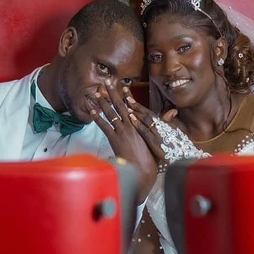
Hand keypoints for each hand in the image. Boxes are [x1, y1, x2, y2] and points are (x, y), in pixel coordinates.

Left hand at [89, 82, 157, 201]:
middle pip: (120, 106)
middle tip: (107, 82)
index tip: (124, 87)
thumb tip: (161, 127)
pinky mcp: (115, 139)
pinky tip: (91, 111)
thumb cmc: (150, 161)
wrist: (144, 171)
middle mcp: (132, 125)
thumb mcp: (155, 144)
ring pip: (111, 113)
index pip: (133, 107)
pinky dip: (97, 118)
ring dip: (103, 102)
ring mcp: (123, 131)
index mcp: (141, 126)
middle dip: (113, 93)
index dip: (128, 97)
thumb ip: (155, 133)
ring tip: (96, 92)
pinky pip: (104, 126)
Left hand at [123, 90, 177, 169]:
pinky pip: (145, 132)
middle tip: (126, 98)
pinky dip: (138, 124)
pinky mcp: (156, 143)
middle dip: (136, 106)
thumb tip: (173, 111)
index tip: (131, 100)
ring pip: (145, 121)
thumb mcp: (177, 133)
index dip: (140, 107)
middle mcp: (162, 127)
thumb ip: (171, 122)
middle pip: (147, 114)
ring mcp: (158, 135)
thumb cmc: (181, 147)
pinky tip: (131, 118)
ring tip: (127, 106)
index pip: (150, 114)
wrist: (185, 159)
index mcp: (166, 125)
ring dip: (136, 112)